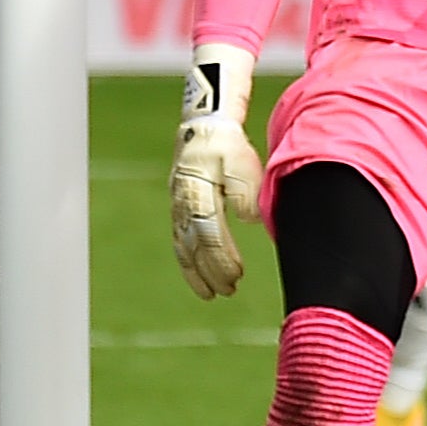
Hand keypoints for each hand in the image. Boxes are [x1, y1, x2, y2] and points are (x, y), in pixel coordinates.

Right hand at [170, 43, 261, 300]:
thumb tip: (249, 218)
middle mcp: (182, 203)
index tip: (237, 274)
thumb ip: (246, 190)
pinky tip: (200, 280)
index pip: (210, 231)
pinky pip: (180, 244)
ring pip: (184, 248)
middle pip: (195, 245)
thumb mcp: (242, 163)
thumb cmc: (228, 149)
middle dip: (211, 270)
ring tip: (215, 294)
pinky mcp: (178, 213)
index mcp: (198, 190)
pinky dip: (188, 264)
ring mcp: (176, 210)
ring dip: (198, 273)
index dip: (222, 256)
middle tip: (230, 290)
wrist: (203, 131)